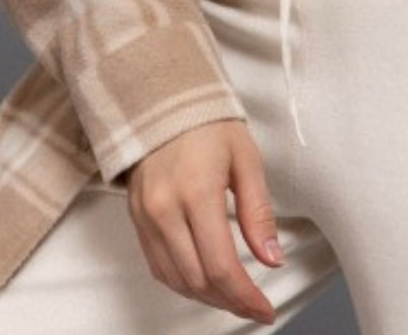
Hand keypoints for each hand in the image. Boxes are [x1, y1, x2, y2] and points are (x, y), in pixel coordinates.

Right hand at [126, 120, 282, 322]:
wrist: (162, 99)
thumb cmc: (208, 123)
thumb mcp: (246, 159)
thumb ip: (259, 213)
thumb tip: (271, 259)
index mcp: (197, 192)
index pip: (221, 266)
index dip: (245, 297)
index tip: (265, 310)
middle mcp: (165, 210)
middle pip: (197, 280)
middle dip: (229, 301)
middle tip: (255, 305)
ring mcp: (145, 216)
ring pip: (175, 280)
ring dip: (207, 297)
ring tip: (234, 296)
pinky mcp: (136, 219)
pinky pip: (158, 266)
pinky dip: (183, 282)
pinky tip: (205, 280)